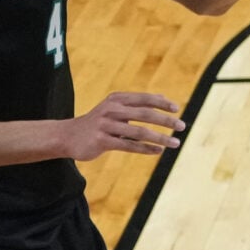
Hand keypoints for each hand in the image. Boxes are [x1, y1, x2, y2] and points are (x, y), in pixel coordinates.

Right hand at [60, 91, 182, 160]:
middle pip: (145, 114)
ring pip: (139, 132)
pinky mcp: (101, 141)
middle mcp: (111, 109)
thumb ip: (137, 104)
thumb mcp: (114, 108)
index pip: (144, 98)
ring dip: (160, 138)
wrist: (67, 136)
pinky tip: (158, 151)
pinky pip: (128, 146)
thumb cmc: (98, 122)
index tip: (177, 109)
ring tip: (175, 143)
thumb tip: (163, 98)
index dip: (162, 103)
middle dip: (166, 120)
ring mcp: (106, 125)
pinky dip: (146, 149)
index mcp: (116, 99)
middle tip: (182, 126)